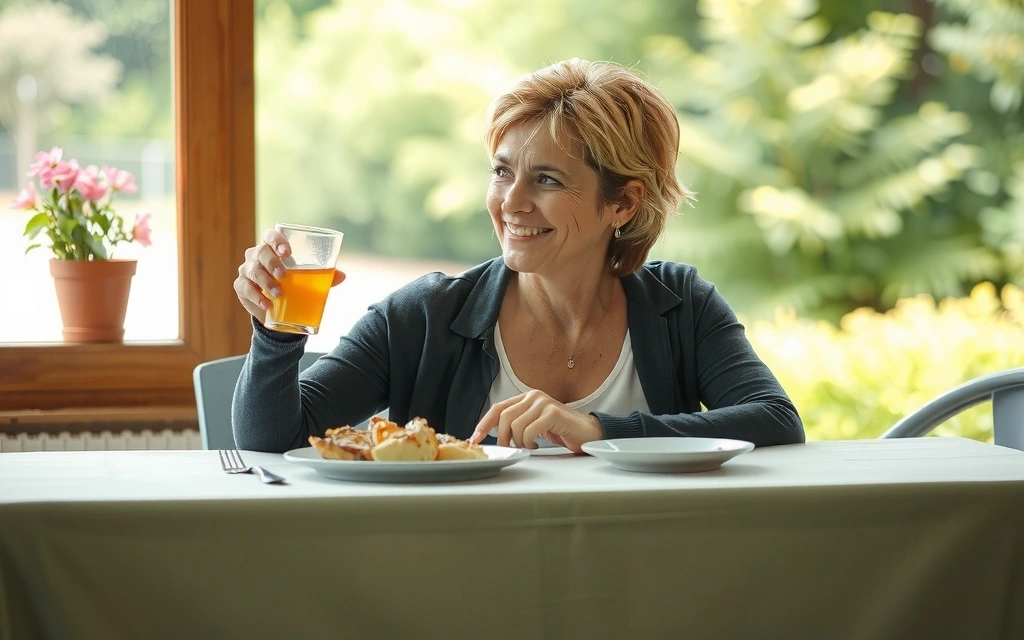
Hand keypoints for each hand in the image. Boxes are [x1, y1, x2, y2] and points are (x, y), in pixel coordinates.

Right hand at [233, 227, 345, 324]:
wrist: (277, 308)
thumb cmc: (294, 284)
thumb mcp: (309, 280)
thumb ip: (324, 276)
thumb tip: (342, 276)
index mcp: (273, 248)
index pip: (270, 236)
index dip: (276, 240)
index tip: (287, 251)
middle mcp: (257, 255)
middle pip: (260, 252)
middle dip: (272, 262)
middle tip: (283, 274)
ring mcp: (247, 270)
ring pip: (252, 270)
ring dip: (265, 281)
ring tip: (278, 293)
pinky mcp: (242, 286)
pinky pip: (245, 288)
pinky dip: (256, 297)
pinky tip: (267, 304)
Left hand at [469, 390, 603, 452]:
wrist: (587, 433)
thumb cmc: (560, 431)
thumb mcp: (534, 425)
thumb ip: (516, 424)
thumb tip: (494, 436)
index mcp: (526, 397)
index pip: (498, 408)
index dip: (484, 423)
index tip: (475, 438)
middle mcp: (533, 396)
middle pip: (504, 417)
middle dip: (503, 438)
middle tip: (511, 449)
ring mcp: (543, 403)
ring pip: (516, 426)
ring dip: (519, 442)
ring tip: (530, 447)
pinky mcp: (552, 413)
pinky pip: (529, 431)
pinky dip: (530, 443)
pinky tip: (538, 446)